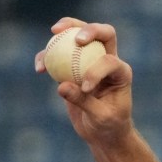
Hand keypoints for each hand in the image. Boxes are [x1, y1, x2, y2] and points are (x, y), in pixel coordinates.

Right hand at [34, 18, 133, 146]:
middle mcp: (108, 61)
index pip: (110, 60)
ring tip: (53, 33)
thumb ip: (83, 101)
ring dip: (66, 29)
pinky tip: (39, 67)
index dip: (95, 70)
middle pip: (103, 34)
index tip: (84, 88)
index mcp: (121, 72)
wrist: (103, 132)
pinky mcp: (73, 67)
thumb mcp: (100, 117)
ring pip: (79, 36)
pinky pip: (59, 55)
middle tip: (75, 38)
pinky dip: (48, 56)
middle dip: (90, 29)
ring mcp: (90, 61)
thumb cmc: (109, 126)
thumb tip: (61, 86)